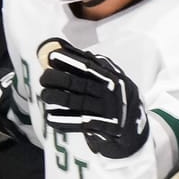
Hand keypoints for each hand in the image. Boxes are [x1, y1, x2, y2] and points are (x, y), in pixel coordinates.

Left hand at [37, 41, 147, 158]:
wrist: (135, 131)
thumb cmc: (114, 100)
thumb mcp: (111, 80)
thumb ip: (91, 65)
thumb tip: (64, 47)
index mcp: (111, 77)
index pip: (88, 66)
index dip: (69, 60)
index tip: (51, 57)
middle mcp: (110, 92)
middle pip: (80, 83)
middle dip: (59, 78)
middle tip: (43, 77)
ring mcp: (108, 110)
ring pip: (78, 102)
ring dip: (58, 97)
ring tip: (45, 95)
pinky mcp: (105, 128)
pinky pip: (80, 124)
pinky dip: (64, 121)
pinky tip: (50, 118)